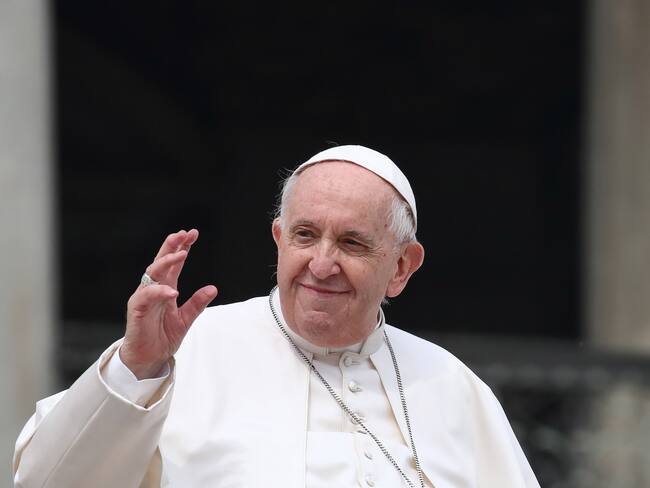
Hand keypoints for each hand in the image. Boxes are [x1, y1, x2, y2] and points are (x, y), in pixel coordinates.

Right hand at [121, 229, 217, 378]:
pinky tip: (172, 290)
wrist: (148, 358)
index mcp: (165, 288)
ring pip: (152, 273)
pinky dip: (159, 292)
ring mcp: (144, 298)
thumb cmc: (162, 336)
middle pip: (161, 261)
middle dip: (171, 246)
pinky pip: (146, 297)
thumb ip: (197, 304)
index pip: (174, 263)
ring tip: (181, 254)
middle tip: (183, 234)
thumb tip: (213, 288)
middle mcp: (153, 289)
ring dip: (166, 262)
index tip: (193, 234)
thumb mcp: (186, 319)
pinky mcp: (137, 311)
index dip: (182, 247)